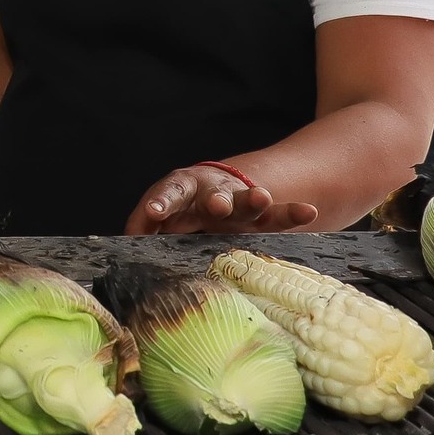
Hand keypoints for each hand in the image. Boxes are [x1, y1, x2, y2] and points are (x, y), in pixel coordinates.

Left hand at [124, 165, 318, 234]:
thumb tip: (125, 244)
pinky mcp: (261, 216)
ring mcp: (238, 202)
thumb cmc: (183, 212)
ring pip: (247, 200)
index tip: (154, 213)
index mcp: (182, 190)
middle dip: (215, 200)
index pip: (168, 194)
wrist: (219, 195)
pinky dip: (292, 214)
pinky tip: (308, 213)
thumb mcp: (163, 216)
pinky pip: (279, 216)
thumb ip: (146, 226)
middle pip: (214, 194)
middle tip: (218, 205)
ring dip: (253, 199)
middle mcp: (211, 192)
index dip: (160, 204)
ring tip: (262, 198)